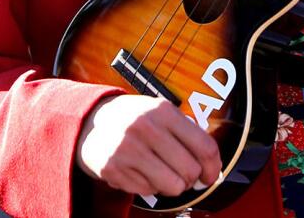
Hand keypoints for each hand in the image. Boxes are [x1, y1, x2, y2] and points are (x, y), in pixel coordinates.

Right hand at [76, 95, 221, 198]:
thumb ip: (186, 132)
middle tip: (184, 175)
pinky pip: (148, 191)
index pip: (204, 146)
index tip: (211, 176)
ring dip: (172, 185)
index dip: (213, 167)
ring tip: (161, 173)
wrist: (90, 122)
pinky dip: (149, 186)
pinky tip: (140, 171)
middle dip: (192, 179)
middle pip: (190, 170)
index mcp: (163, 111)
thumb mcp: (160, 112)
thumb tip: (210, 165)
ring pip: (172, 186)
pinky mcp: (114, 169)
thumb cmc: (134, 119)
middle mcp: (146, 129)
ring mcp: (128, 150)